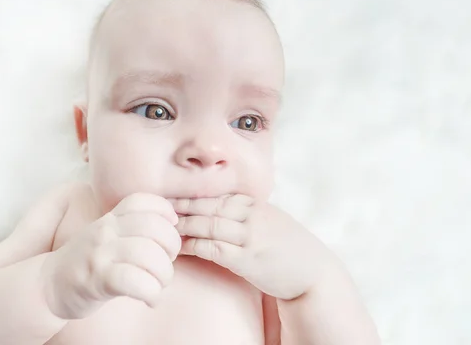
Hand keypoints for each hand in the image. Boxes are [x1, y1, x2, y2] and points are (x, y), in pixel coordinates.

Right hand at [41, 193, 180, 319]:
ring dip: (164, 274)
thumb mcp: (108, 236)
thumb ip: (133, 226)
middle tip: (167, 263)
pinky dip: (151, 292)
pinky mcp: (98, 280)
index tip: (171, 228)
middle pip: (154, 227)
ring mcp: (100, 254)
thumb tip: (172, 225)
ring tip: (160, 285)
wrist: (48, 286)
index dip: (165, 211)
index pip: (142, 201)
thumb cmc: (89, 262)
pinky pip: (134, 281)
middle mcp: (105, 231)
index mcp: (110, 218)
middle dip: (172, 247)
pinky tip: (151, 299)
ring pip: (148, 254)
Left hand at [170, 195, 337, 300]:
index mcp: (256, 205)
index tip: (172, 200)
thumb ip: (248, 213)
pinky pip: (214, 249)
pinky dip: (194, 246)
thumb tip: (222, 210)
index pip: (218, 198)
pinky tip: (179, 248)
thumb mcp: (271, 221)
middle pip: (209, 207)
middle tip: (156, 208)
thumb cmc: (291, 248)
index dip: (192, 198)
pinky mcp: (248, 259)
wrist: (314, 272)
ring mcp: (251, 236)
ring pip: (209, 225)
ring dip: (183, 225)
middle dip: (181, 207)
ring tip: (162, 227)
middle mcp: (252, 216)